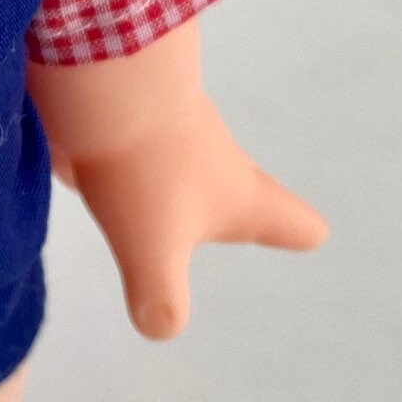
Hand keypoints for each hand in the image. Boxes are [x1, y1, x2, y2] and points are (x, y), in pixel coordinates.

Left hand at [67, 92, 325, 340]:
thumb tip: (160, 326)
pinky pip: (132, 139)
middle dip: (246, 201)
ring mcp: (175, 128)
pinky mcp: (134, 110)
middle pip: (243, 183)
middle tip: (264, 208)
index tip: (312, 234)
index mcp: (238, 196)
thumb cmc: (146, 171)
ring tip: (158, 195)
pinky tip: (88, 162)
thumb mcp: (152, 251)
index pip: (286, 220)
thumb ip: (160, 297)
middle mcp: (216, 159)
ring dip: (174, 176)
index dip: (299, 230)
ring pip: (185, 157)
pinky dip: (121, 154)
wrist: (104, 76)